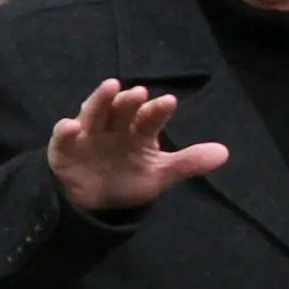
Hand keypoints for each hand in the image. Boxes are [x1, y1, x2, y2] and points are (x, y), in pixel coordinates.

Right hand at [48, 80, 227, 213]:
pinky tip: (72, 126)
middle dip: (130, 101)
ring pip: (94, 113)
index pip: (150, 117)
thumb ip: (188, 162)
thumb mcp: (159, 174)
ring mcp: (89, 134)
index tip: (169, 102)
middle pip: (122, 109)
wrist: (96, 202)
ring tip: (111, 86)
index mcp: (138, 129)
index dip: (158, 110)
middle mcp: (114, 126)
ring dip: (101, 100)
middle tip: (140, 92)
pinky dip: (66, 130)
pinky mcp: (65, 148)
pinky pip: (63, 137)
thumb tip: (224, 153)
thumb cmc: (128, 177)